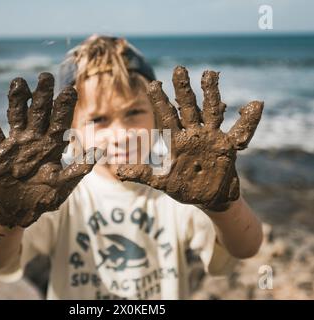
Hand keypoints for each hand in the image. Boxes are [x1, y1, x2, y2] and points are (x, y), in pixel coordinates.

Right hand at [0, 72, 100, 227]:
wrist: (21, 210)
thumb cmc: (45, 198)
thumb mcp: (63, 185)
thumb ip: (79, 169)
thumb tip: (99, 152)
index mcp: (52, 146)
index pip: (60, 122)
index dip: (65, 107)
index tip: (70, 89)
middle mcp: (35, 139)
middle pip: (39, 112)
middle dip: (42, 95)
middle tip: (45, 77)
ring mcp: (17, 143)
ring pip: (17, 116)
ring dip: (17, 100)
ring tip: (18, 82)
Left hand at [116, 66, 263, 210]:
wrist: (206, 198)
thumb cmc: (182, 187)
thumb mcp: (160, 182)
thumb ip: (141, 174)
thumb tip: (118, 172)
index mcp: (175, 140)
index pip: (166, 116)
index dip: (160, 101)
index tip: (154, 83)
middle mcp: (193, 133)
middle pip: (188, 107)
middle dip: (184, 90)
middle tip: (179, 69)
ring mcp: (211, 137)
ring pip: (211, 111)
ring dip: (211, 94)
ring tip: (209, 74)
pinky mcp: (227, 147)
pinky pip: (241, 131)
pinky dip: (249, 120)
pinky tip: (255, 104)